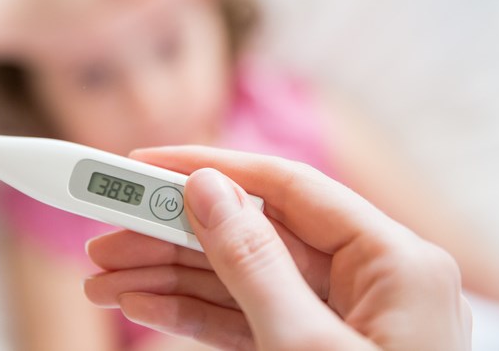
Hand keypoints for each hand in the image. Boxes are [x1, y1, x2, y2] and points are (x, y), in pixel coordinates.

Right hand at [84, 146, 471, 349]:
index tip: (145, 165)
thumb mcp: (306, 347)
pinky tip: (142, 304)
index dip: (210, 168)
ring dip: (169, 277)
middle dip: (173, 236)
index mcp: (393, 260)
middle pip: (252, 234)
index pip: (287, 186)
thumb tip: (207, 188)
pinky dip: (192, 314)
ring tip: (105, 276)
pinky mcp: (310, 347)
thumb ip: (254, 263)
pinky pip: (245, 319)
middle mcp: (368, 279)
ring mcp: (338, 317)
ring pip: (239, 278)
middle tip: (106, 238)